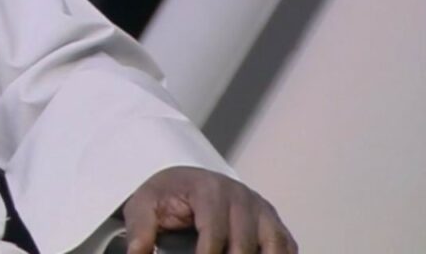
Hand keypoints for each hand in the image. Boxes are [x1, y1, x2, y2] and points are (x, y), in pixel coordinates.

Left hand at [121, 167, 296, 253]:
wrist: (184, 180)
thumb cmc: (166, 195)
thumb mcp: (143, 206)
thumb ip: (140, 230)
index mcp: (209, 189)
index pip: (214, 230)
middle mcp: (241, 196)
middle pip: (245, 242)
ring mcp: (260, 208)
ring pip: (275, 243)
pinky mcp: (272, 221)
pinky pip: (285, 245)